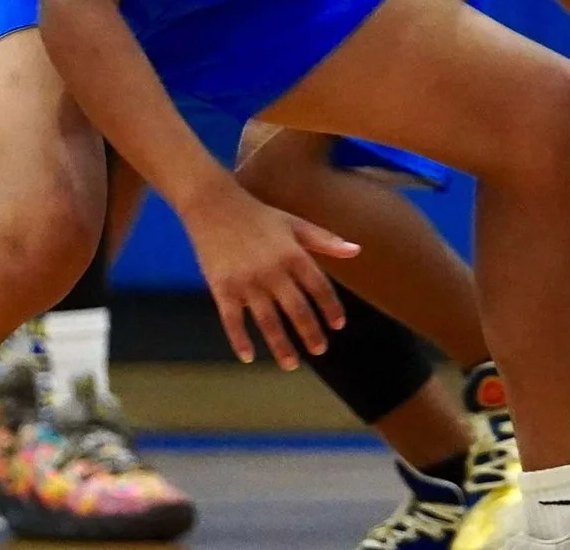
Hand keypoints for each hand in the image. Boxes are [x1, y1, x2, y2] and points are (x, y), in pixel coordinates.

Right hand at [182, 186, 358, 369]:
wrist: (213, 204)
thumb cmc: (258, 215)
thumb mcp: (294, 223)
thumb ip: (325, 240)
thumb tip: (357, 250)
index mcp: (292, 253)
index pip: (319, 287)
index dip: (331, 308)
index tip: (338, 325)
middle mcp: (271, 270)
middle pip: (297, 309)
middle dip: (310, 333)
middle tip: (319, 349)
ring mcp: (246, 281)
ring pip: (267, 321)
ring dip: (280, 345)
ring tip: (291, 364)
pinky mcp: (222, 287)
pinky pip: (232, 320)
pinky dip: (240, 340)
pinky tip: (248, 357)